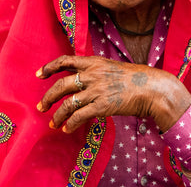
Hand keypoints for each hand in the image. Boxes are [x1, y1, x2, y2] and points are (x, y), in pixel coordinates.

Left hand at [36, 55, 190, 132]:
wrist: (152, 88)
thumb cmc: (135, 78)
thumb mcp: (112, 68)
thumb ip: (96, 72)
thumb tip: (82, 80)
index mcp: (94, 62)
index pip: (65, 61)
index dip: (50, 67)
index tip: (39, 74)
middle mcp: (92, 74)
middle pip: (61, 85)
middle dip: (48, 98)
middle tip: (41, 107)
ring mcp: (97, 90)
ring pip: (68, 103)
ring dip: (57, 115)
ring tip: (53, 123)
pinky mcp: (102, 106)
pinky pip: (79, 116)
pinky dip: (70, 124)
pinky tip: (67, 129)